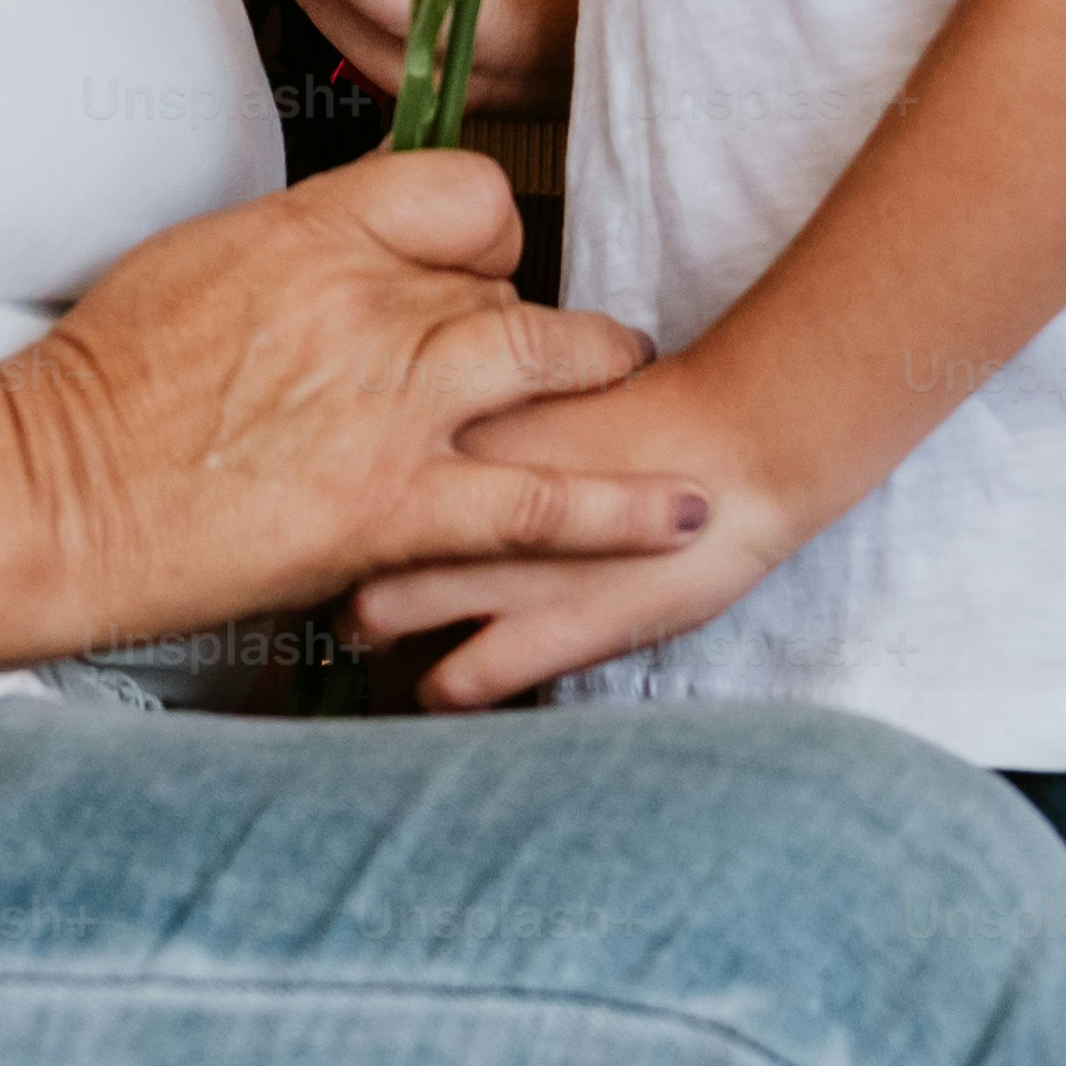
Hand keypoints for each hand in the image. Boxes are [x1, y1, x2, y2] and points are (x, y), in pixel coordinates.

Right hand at [0, 151, 705, 671]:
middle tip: (519, 352)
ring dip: (593, 369)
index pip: (463, 190)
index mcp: (313, 227)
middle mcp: (368, 300)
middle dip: (521, 313)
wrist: (53, 493)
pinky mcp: (396, 506)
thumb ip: (291, 243)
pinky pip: (540, 504)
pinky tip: (688, 509)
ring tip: (630, 381)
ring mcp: (391, 403)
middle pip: (505, 273)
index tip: (473, 267)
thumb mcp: (197, 260)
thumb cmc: (100, 383)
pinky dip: (622, 509)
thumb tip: (337, 240)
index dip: (484, 231)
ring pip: (547, 353)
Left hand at [352, 358, 819, 711]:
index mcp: (452, 416)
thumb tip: (425, 405)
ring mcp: (497, 568)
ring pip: (373, 614)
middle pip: (338, 537)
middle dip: (329, 560)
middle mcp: (455, 490)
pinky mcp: (549, 632)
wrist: (744, 437)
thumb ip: (475, 388)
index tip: (320, 489)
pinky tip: (445, 683)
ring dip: (368, 627)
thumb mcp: (545, 373)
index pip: (338, 451)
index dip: (323, 480)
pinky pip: (454, 686)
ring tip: (375, 629)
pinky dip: (440, 692)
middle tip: (336, 565)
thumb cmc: (656, 402)